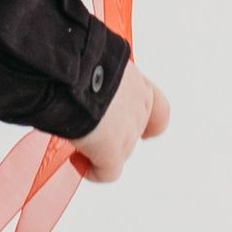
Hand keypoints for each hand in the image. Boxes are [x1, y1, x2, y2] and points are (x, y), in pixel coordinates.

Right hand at [72, 60, 169, 184]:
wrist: (72, 71)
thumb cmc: (79, 58)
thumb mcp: (95, 60)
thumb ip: (98, 72)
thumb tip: (83, 72)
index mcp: (136, 84)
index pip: (159, 109)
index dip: (152, 124)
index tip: (146, 133)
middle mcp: (138, 109)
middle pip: (132, 133)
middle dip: (112, 135)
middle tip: (88, 130)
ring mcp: (127, 133)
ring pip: (120, 152)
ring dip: (101, 151)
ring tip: (77, 141)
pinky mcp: (111, 152)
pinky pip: (107, 172)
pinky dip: (93, 172)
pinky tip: (78, 163)